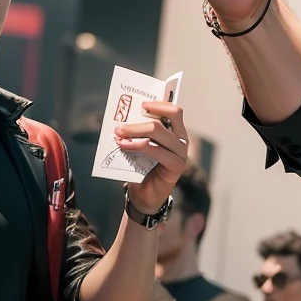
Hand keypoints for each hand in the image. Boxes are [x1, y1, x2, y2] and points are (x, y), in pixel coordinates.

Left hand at [122, 99, 189, 217]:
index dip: (160, 103)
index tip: (142, 103)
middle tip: (120, 125)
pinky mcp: (176, 166)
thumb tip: (120, 118)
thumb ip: (138, 132)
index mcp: (176, 132)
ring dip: (135, 131)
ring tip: (118, 135)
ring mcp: (181, 153)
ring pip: (159, 132)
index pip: (174, 110)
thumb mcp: (140, 145)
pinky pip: (157, 150)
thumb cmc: (141, 168)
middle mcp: (182, 140)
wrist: (143, 196)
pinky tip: (125, 146)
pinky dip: (139, 146)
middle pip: (167, 118)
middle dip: (141, 119)